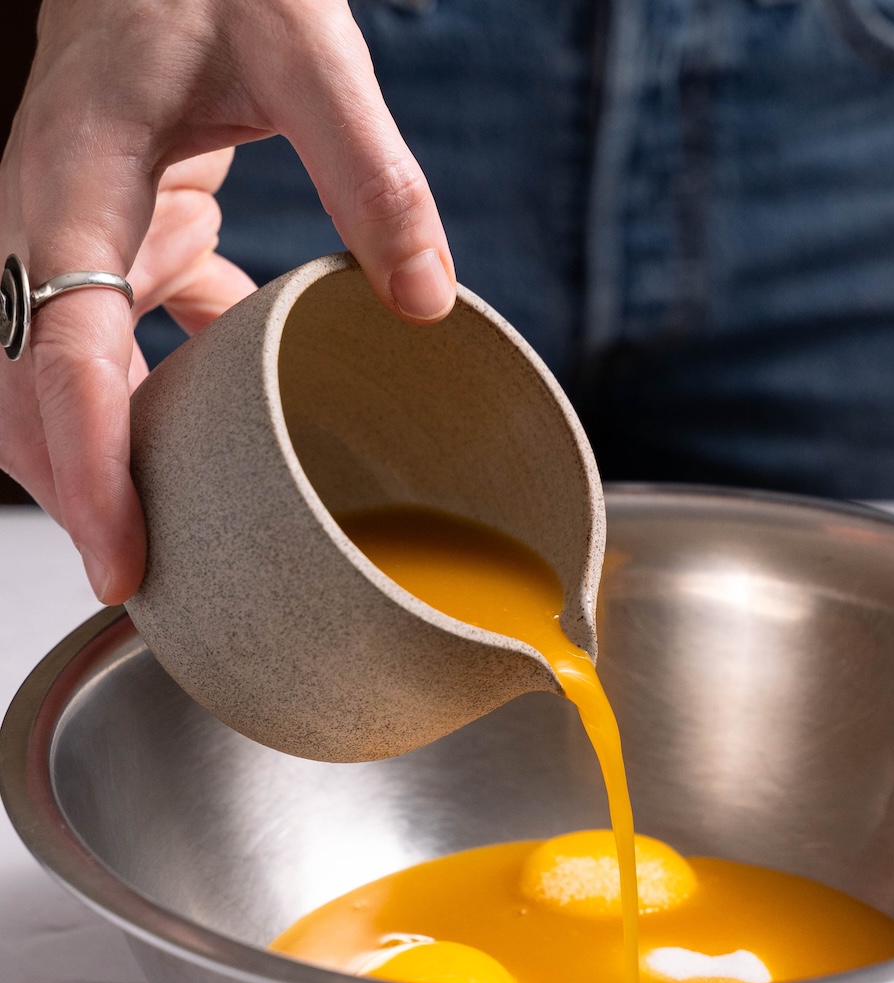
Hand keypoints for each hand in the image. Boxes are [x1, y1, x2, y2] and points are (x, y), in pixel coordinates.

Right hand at [0, 0, 455, 602]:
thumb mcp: (305, 44)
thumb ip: (368, 169)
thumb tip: (426, 302)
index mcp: (77, 175)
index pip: (62, 347)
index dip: (86, 464)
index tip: (120, 556)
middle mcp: (49, 219)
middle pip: (25, 393)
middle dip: (74, 495)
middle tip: (149, 589)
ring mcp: (74, 238)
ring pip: (55, 384)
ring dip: (103, 465)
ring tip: (177, 548)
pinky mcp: (117, 244)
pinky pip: (119, 353)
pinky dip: (160, 411)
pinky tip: (225, 447)